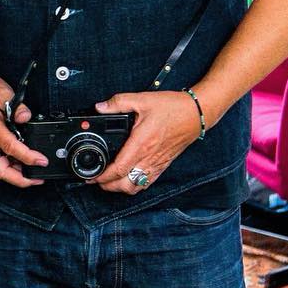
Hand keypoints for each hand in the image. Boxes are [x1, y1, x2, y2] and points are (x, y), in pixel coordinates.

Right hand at [0, 70, 47, 187]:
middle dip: (19, 179)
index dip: (28, 158)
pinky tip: (20, 164)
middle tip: (37, 178)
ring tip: (32, 173)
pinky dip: (8, 168)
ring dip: (14, 175)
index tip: (42, 161)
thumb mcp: (2, 92)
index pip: (11, 148)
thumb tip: (26, 118)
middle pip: (0, 170)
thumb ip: (17, 107)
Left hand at [87, 91, 201, 193]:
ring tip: (109, 181)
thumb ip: (118, 103)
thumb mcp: (142, 99)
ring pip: (137, 187)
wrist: (197, 113)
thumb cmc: (172, 108)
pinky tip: (128, 178)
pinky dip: (135, 185)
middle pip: (125, 185)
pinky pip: (148, 182)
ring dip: (121, 188)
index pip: (118, 169)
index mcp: (141, 144)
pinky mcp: (164, 164)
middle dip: (108, 186)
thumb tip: (99, 107)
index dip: (102, 177)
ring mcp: (158, 163)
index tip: (91, 177)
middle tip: (95, 179)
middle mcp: (149, 158)